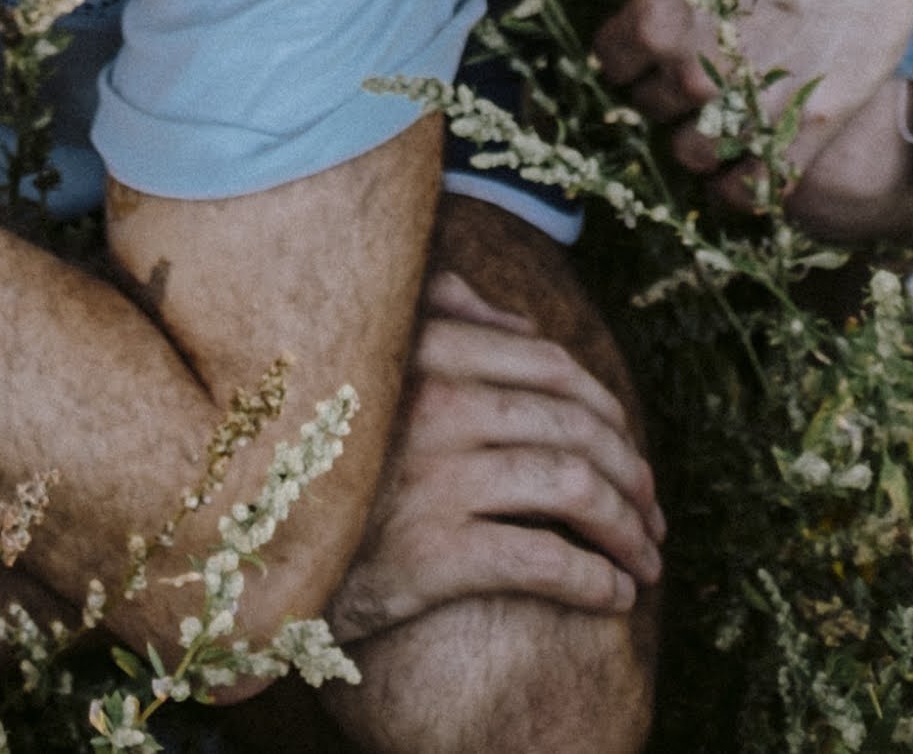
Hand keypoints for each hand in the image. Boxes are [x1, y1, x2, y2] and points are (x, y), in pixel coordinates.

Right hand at [328, 270, 664, 636]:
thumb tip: (507, 318)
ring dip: (629, 527)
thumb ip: (432, 317)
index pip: (552, 365)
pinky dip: (596, 579)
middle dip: (633, 473)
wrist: (258, 547)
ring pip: (574, 487)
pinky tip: (615, 595)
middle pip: (576, 425)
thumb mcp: (364, 364)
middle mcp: (435, 401)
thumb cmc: (321, 451)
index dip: (607, 408)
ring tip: (646, 558)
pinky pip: (544, 560)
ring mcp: (436, 476)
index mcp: (425, 349)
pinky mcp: (433, 552)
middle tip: (654, 514)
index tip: (631, 449)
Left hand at [585, 0, 912, 207]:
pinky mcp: (808, 127)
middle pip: (651, 108)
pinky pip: (757, 189)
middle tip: (689, 61)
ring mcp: (750, 108)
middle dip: (660, 86)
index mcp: (652, 20)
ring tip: (716, 113)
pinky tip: (744, 170)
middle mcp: (692, 76)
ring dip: (697, 139)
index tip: (646, 31)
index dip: (625, 42)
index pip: (612, 60)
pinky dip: (742, 188)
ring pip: (695, 156)